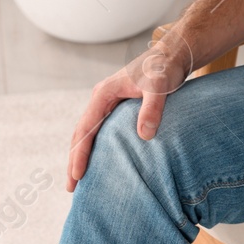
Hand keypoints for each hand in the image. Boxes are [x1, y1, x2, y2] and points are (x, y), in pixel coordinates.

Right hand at [64, 27, 194, 191]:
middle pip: (81, 133)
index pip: (86, 128)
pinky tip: (99, 162)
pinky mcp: (117, 107)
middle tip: (70, 188)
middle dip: (74, 160)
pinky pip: (100, 130)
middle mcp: (101, 98)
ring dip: (81, 155)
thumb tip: (144, 136)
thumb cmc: (164, 69)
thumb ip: (152, 109)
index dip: (80, 153)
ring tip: (78, 180)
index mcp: (104, 94)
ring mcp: (108, 103)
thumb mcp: (160, 87)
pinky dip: (94, 147)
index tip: (77, 175)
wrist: (172, 55)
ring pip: (88, 132)